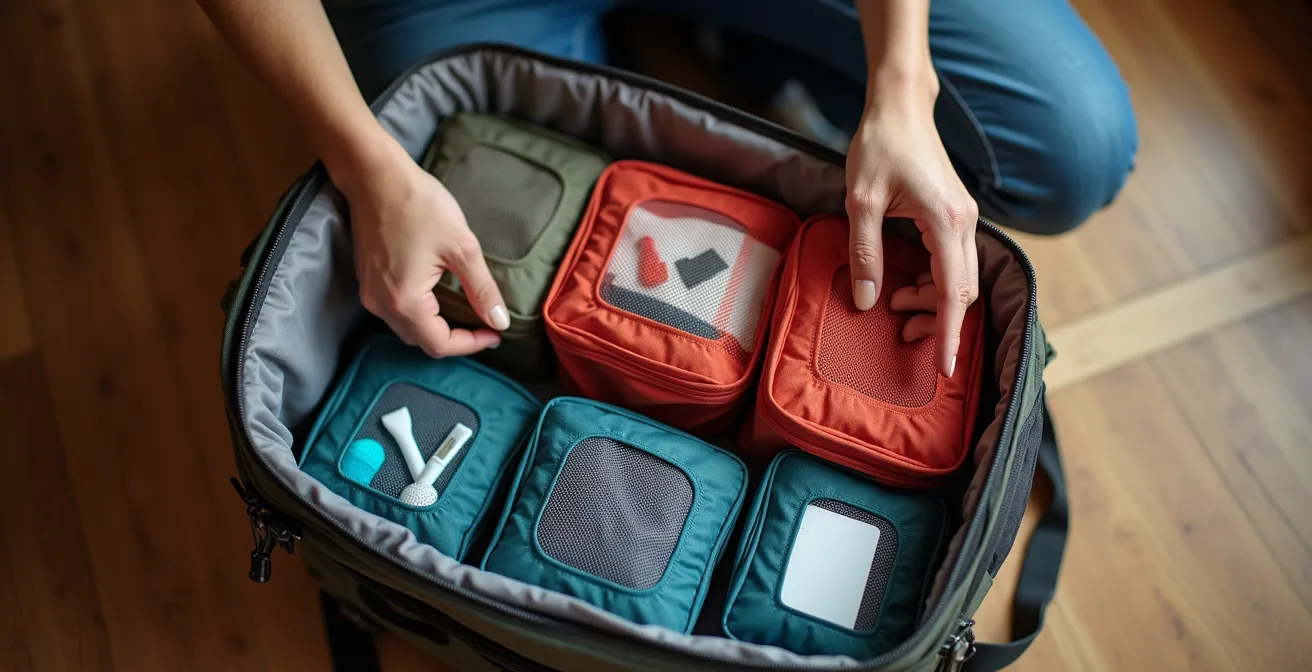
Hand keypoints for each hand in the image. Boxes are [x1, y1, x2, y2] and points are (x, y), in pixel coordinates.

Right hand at [339, 143, 509, 357]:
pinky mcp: (366, 281)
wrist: (375, 176)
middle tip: (484, 325)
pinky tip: (439, 298)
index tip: (495, 333)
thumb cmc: (419, 205)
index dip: (471, 344)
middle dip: (455, 339)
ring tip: (465, 314)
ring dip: (436, 328)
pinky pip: (395, 312)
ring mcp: (370, 294)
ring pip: (407, 329)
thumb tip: (500, 321)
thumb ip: (482, 290)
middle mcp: (381, 305)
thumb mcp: (462, 247)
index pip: (440, 344)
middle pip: (422, 341)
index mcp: (405, 302)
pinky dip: (419, 314)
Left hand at [845, 79, 979, 377]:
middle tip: (902, 332)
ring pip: (960, 280)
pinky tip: (906, 285)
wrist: (900, 108)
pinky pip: (954, 263)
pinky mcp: (955, 216)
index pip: (955, 293)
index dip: (950, 334)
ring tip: (895, 303)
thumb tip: (868, 301)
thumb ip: (865, 253)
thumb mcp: (861, 202)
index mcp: (947, 223)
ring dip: (933, 301)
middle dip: (938, 320)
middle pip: (963, 292)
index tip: (945, 368)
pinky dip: (935, 282)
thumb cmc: (880, 147)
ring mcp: (965, 220)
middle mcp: (965, 224)